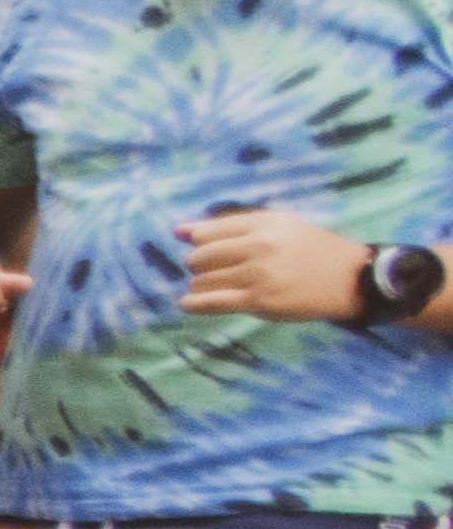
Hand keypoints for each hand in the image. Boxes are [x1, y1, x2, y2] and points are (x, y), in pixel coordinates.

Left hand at [179, 209, 372, 322]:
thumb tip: (178, 231)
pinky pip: (211, 302)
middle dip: (199, 267)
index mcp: (262, 223)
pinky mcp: (259, 300)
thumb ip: (228, 227)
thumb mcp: (277, 226)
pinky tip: (189, 304)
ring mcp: (258, 274)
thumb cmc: (311, 250)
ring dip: (201, 286)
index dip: (200, 245)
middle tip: (213, 272)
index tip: (208, 253)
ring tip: (214, 287)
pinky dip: (194, 304)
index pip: (205, 233)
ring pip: (202, 281)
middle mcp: (258, 246)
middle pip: (199, 258)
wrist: (350, 279)